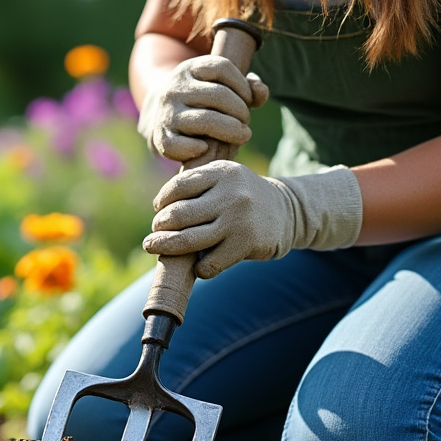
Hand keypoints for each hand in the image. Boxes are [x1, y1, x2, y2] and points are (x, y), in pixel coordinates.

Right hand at [138, 56, 269, 162]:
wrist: (160, 116)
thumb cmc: (203, 102)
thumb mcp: (221, 86)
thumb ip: (249, 88)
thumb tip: (260, 93)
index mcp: (190, 69)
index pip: (222, 68)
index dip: (242, 85)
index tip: (248, 100)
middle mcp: (174, 88)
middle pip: (218, 95)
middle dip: (241, 111)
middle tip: (245, 122)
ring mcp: (166, 113)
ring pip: (205, 121)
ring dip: (231, 131)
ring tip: (241, 135)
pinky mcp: (161, 137)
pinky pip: (181, 145)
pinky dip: (198, 149)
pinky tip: (208, 148)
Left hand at [143, 161, 363, 278]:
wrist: (288, 212)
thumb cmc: (242, 197)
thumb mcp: (225, 178)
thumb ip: (196, 185)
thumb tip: (158, 210)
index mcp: (222, 172)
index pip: (177, 187)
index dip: (162, 201)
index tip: (158, 211)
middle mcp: (230, 193)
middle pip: (178, 215)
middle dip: (159, 227)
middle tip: (153, 236)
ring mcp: (239, 219)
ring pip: (189, 240)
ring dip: (166, 248)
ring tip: (155, 248)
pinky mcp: (246, 243)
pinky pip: (210, 263)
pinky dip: (200, 269)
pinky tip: (198, 267)